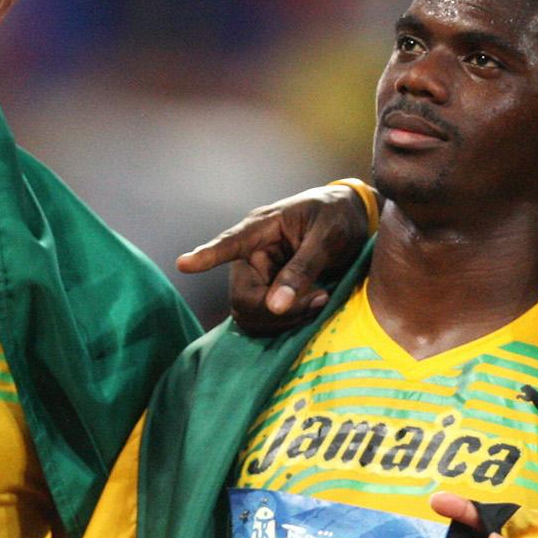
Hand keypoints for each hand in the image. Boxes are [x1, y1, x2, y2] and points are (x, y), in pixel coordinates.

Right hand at [175, 184, 371, 332]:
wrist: (354, 220)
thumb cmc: (338, 216)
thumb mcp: (326, 236)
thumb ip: (303, 268)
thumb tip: (276, 305)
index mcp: (261, 229)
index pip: (229, 243)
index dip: (206, 256)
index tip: (183, 264)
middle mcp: (253, 254)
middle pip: (243, 297)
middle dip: (276, 310)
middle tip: (319, 298)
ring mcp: (259, 276)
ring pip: (252, 314)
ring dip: (285, 318)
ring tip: (321, 298)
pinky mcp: (270, 294)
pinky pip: (267, 320)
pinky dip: (289, 321)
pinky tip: (313, 307)